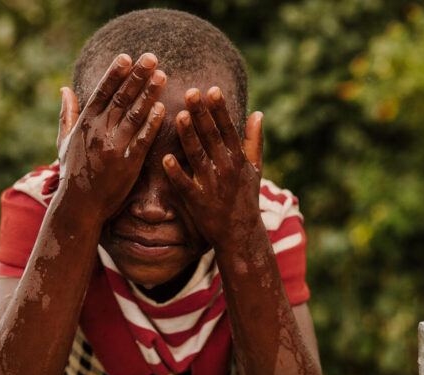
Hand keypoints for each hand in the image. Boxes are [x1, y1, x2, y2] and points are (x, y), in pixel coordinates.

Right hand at [56, 53, 166, 222]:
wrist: (79, 207)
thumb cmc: (73, 173)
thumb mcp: (64, 142)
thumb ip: (67, 114)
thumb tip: (64, 89)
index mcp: (85, 123)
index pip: (102, 92)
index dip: (115, 74)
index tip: (127, 57)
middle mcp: (99, 132)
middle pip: (121, 98)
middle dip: (137, 76)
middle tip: (152, 57)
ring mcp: (114, 147)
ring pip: (134, 115)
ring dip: (149, 93)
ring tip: (162, 75)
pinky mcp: (128, 164)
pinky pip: (142, 140)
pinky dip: (151, 124)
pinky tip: (162, 109)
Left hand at [161, 87, 264, 249]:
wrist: (241, 235)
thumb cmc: (246, 199)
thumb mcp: (255, 169)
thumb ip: (254, 141)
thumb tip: (258, 113)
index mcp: (239, 160)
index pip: (228, 130)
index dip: (220, 110)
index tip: (212, 90)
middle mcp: (227, 170)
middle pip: (212, 138)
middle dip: (202, 115)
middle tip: (190, 92)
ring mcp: (213, 186)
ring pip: (198, 157)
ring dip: (189, 137)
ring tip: (178, 116)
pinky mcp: (199, 203)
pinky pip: (186, 185)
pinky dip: (177, 173)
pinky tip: (166, 158)